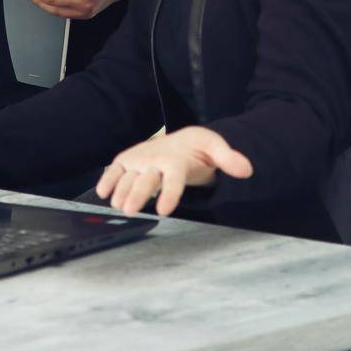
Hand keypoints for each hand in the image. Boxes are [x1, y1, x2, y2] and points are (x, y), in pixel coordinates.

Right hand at [94, 126, 253, 216]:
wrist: (183, 139)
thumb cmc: (199, 149)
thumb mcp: (216, 149)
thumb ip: (230, 159)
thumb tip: (247, 169)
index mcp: (176, 159)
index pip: (173, 179)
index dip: (169, 194)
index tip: (164, 211)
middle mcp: (155, 159)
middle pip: (145, 180)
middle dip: (137, 195)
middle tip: (129, 211)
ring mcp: (139, 159)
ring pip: (127, 177)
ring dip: (120, 191)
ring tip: (117, 206)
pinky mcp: (127, 160)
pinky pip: (114, 169)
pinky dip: (107, 180)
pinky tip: (103, 193)